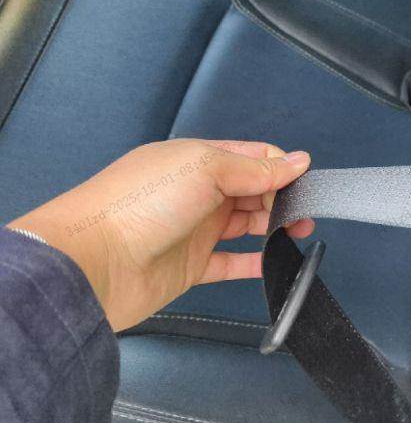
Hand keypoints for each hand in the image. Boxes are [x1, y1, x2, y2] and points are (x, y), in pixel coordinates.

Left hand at [8, 139, 314, 330]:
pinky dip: (255, 262)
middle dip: (283, 197)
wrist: (92, 262)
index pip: (250, 156)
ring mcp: (193, 229)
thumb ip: (255, 169)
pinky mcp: (190, 266)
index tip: (304, 181)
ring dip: (273, 228)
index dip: (280, 167)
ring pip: (246, 225)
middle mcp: (195, 192)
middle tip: (305, 212)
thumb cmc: (137, 205)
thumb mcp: (204, 168)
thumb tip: (297, 161)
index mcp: (196, 159)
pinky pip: (232, 262)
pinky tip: (274, 261)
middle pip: (252, 190)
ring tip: (297, 233)